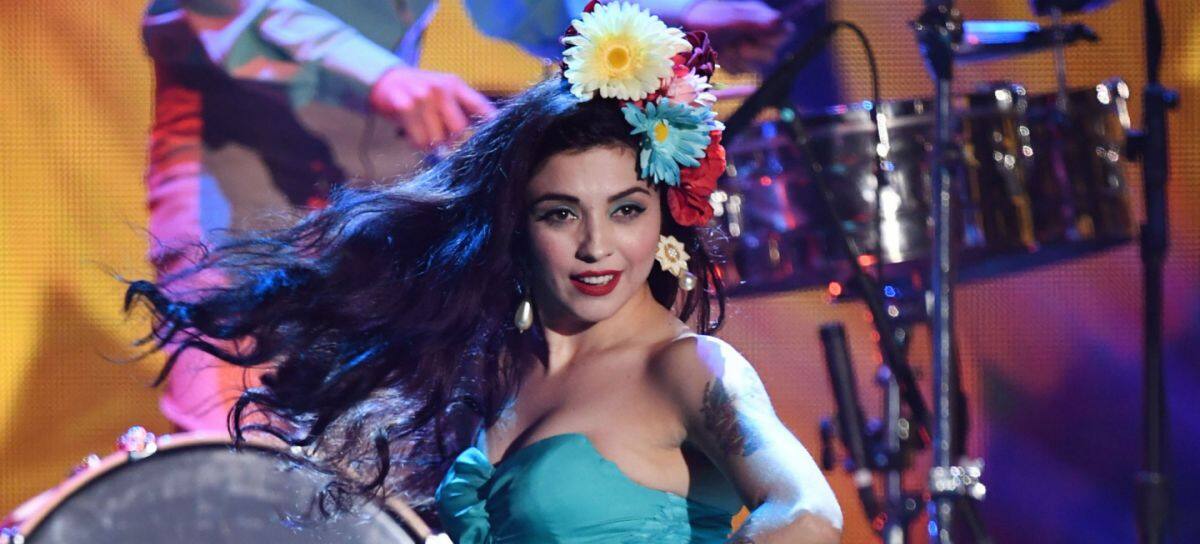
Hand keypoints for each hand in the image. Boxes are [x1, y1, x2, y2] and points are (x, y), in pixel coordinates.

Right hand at [368, 67, 495, 148]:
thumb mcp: (445, 91)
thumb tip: (485, 132)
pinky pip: (419, 140)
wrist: (387, 80)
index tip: (498, 136)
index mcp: (455, 84)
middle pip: (459, 130)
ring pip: (437, 139)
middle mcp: (441, 88)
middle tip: (440, 133)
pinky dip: (417, 143)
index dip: (492, 123)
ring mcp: (423, 96)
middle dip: (450, 138)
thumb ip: (464, 108)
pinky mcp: (405, 106)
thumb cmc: (421, 91)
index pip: (480, 106)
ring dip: (431, 142)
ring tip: (423, 129)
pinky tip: (413, 132)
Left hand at [681, 0, 789, 73]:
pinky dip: (728, 64)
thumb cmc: (710, 16)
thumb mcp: (732, 17)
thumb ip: (755, 20)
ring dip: (738, 59)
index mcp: (762, 18)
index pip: (786, 31)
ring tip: (726, 48)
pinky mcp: (737, 63)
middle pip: (772, 54)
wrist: (687, 27)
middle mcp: (758, 35)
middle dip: (754, 52)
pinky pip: (739, 71)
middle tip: (739, 45)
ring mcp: (749, 50)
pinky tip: (720, 55)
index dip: (776, 38)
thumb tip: (779, 20)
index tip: (758, 37)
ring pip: (756, 66)